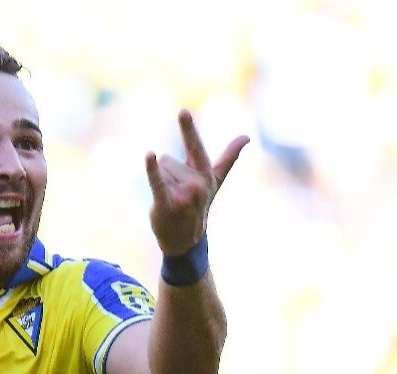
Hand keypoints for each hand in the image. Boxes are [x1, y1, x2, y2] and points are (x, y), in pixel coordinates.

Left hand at [145, 110, 248, 254]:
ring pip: (159, 171)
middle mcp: (197, 184)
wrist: (185, 240)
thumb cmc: (197, 204)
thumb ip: (229, 157)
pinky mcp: (167, 203)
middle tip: (176, 194)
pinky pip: (157, 181)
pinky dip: (152, 169)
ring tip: (170, 200)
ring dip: (161, 184)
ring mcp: (183, 195)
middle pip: (167, 161)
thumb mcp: (214, 181)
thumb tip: (247, 137)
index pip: (196, 146)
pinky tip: (149, 155)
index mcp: (206, 174)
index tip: (182, 111)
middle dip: (166, 174)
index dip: (188, 129)